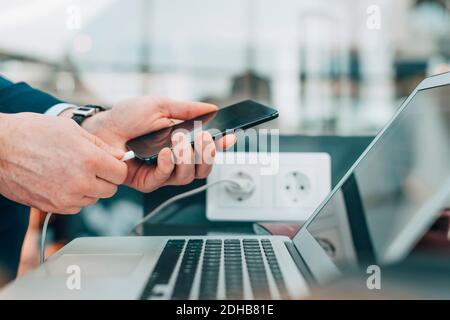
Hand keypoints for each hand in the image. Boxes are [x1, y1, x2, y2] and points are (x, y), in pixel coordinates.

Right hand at [0, 112, 126, 213]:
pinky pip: (76, 207)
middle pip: (110, 189)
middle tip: (91, 167)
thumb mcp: (71, 129)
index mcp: (89, 160)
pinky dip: (74, 198)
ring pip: (93, 199)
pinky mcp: (52, 207)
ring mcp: (66, 198)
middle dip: (105, 178)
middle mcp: (80, 182)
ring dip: (89, 189)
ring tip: (72, 172)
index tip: (110, 163)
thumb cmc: (31, 133)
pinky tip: (62, 182)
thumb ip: (100, 145)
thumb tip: (119, 156)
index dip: (116, 166)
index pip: (121, 173)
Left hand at [81, 96, 235, 191]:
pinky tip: (164, 153)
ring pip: (188, 177)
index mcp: (181, 142)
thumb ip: (187, 109)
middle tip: (204, 138)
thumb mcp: (160, 105)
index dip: (221, 147)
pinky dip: (168, 166)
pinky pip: (165, 180)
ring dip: (188, 159)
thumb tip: (212, 107)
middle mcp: (175, 160)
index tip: (230, 137)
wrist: (102, 128)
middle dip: (208, 155)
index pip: (207, 150)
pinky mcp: (147, 182)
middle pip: (203, 169)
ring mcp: (162, 172)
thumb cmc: (127, 116)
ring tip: (179, 142)